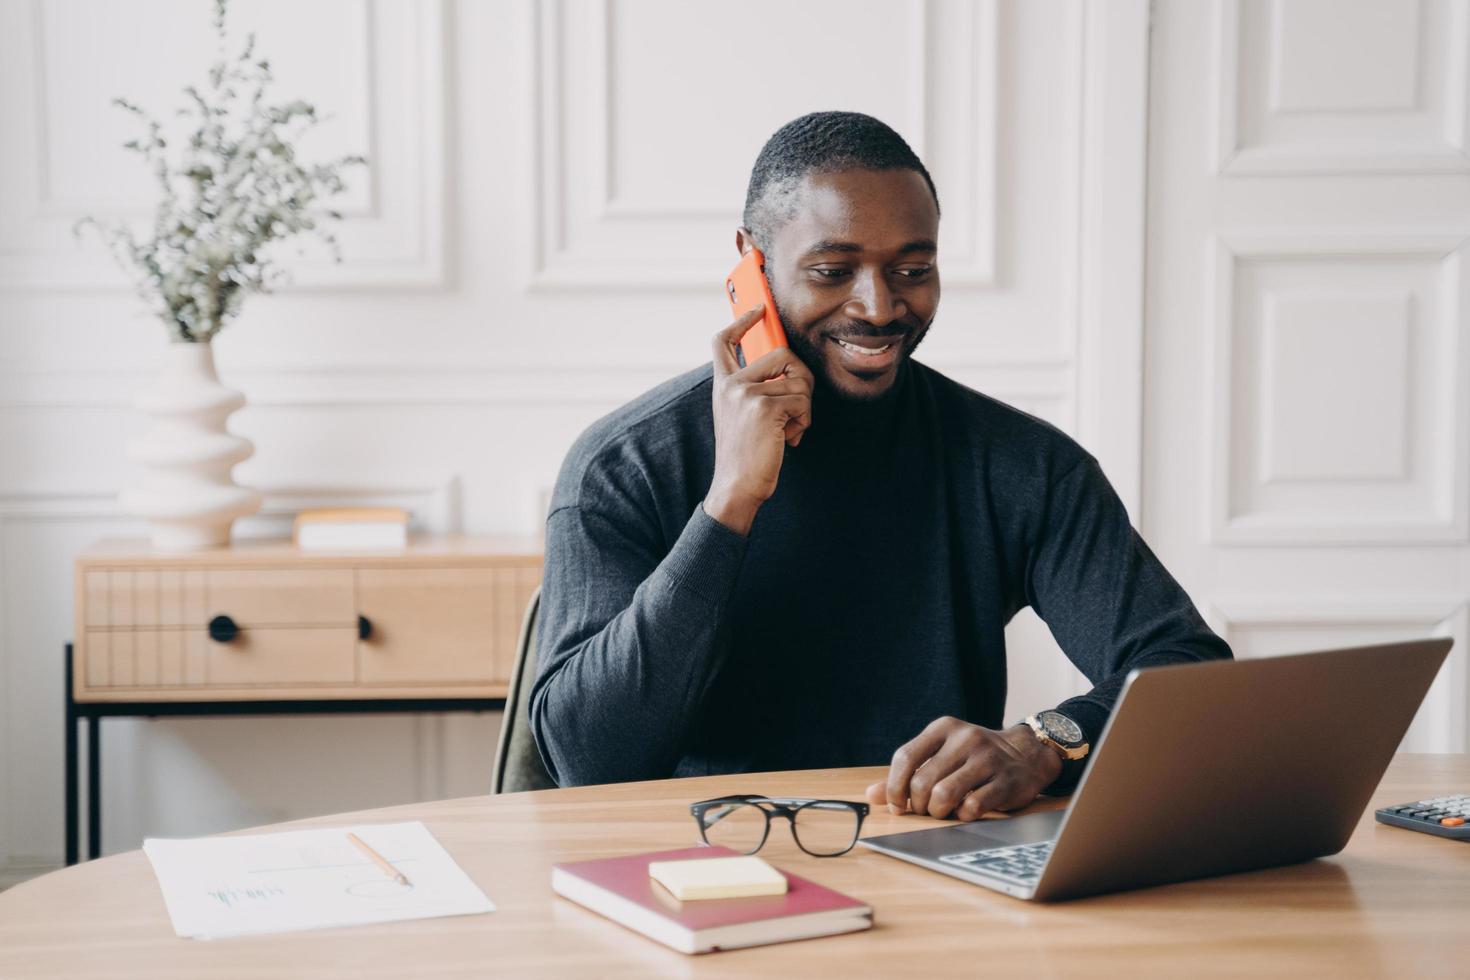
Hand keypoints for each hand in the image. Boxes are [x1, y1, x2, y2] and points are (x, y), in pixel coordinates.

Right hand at [704, 308, 814, 534]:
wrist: (736, 486)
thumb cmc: (746, 456)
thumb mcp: (742, 416)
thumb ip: (756, 390)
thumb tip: (790, 369)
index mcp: (723, 385)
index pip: (723, 341)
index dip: (742, 321)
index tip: (758, 310)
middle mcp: (730, 384)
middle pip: (782, 354)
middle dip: (801, 380)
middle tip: (796, 408)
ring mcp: (745, 393)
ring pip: (798, 380)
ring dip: (804, 408)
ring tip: (787, 429)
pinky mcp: (764, 407)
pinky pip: (802, 401)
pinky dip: (804, 421)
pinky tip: (789, 438)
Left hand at [864, 717, 1062, 820]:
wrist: (1026, 754)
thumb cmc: (973, 758)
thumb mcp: (940, 755)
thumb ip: (907, 773)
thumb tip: (871, 795)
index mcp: (943, 728)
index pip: (905, 757)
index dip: (894, 787)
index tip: (898, 805)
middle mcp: (965, 738)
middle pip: (922, 781)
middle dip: (918, 805)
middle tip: (926, 810)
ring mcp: (987, 759)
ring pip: (945, 794)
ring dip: (938, 812)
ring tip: (943, 812)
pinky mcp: (1006, 781)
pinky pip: (973, 806)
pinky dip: (963, 816)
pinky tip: (966, 811)